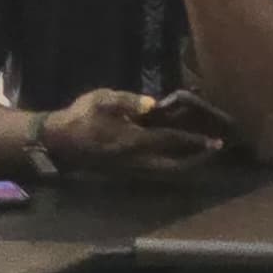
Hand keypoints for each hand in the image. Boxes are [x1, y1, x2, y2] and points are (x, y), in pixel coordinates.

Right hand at [43, 89, 223, 174]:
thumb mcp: (102, 100)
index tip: (215, 140)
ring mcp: (130, 169)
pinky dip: (172, 165)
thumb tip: (153, 104)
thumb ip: (128, 101)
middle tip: (215, 148)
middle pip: (174, 165)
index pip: (170, 141)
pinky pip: (155, 172)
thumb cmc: (80, 117)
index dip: (194, 141)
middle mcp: (135, 160)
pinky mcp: (125, 172)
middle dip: (197, 159)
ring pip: (166, 171)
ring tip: (203, 153)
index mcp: (132, 141)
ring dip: (186, 164)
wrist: (56, 142)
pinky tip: (180, 156)